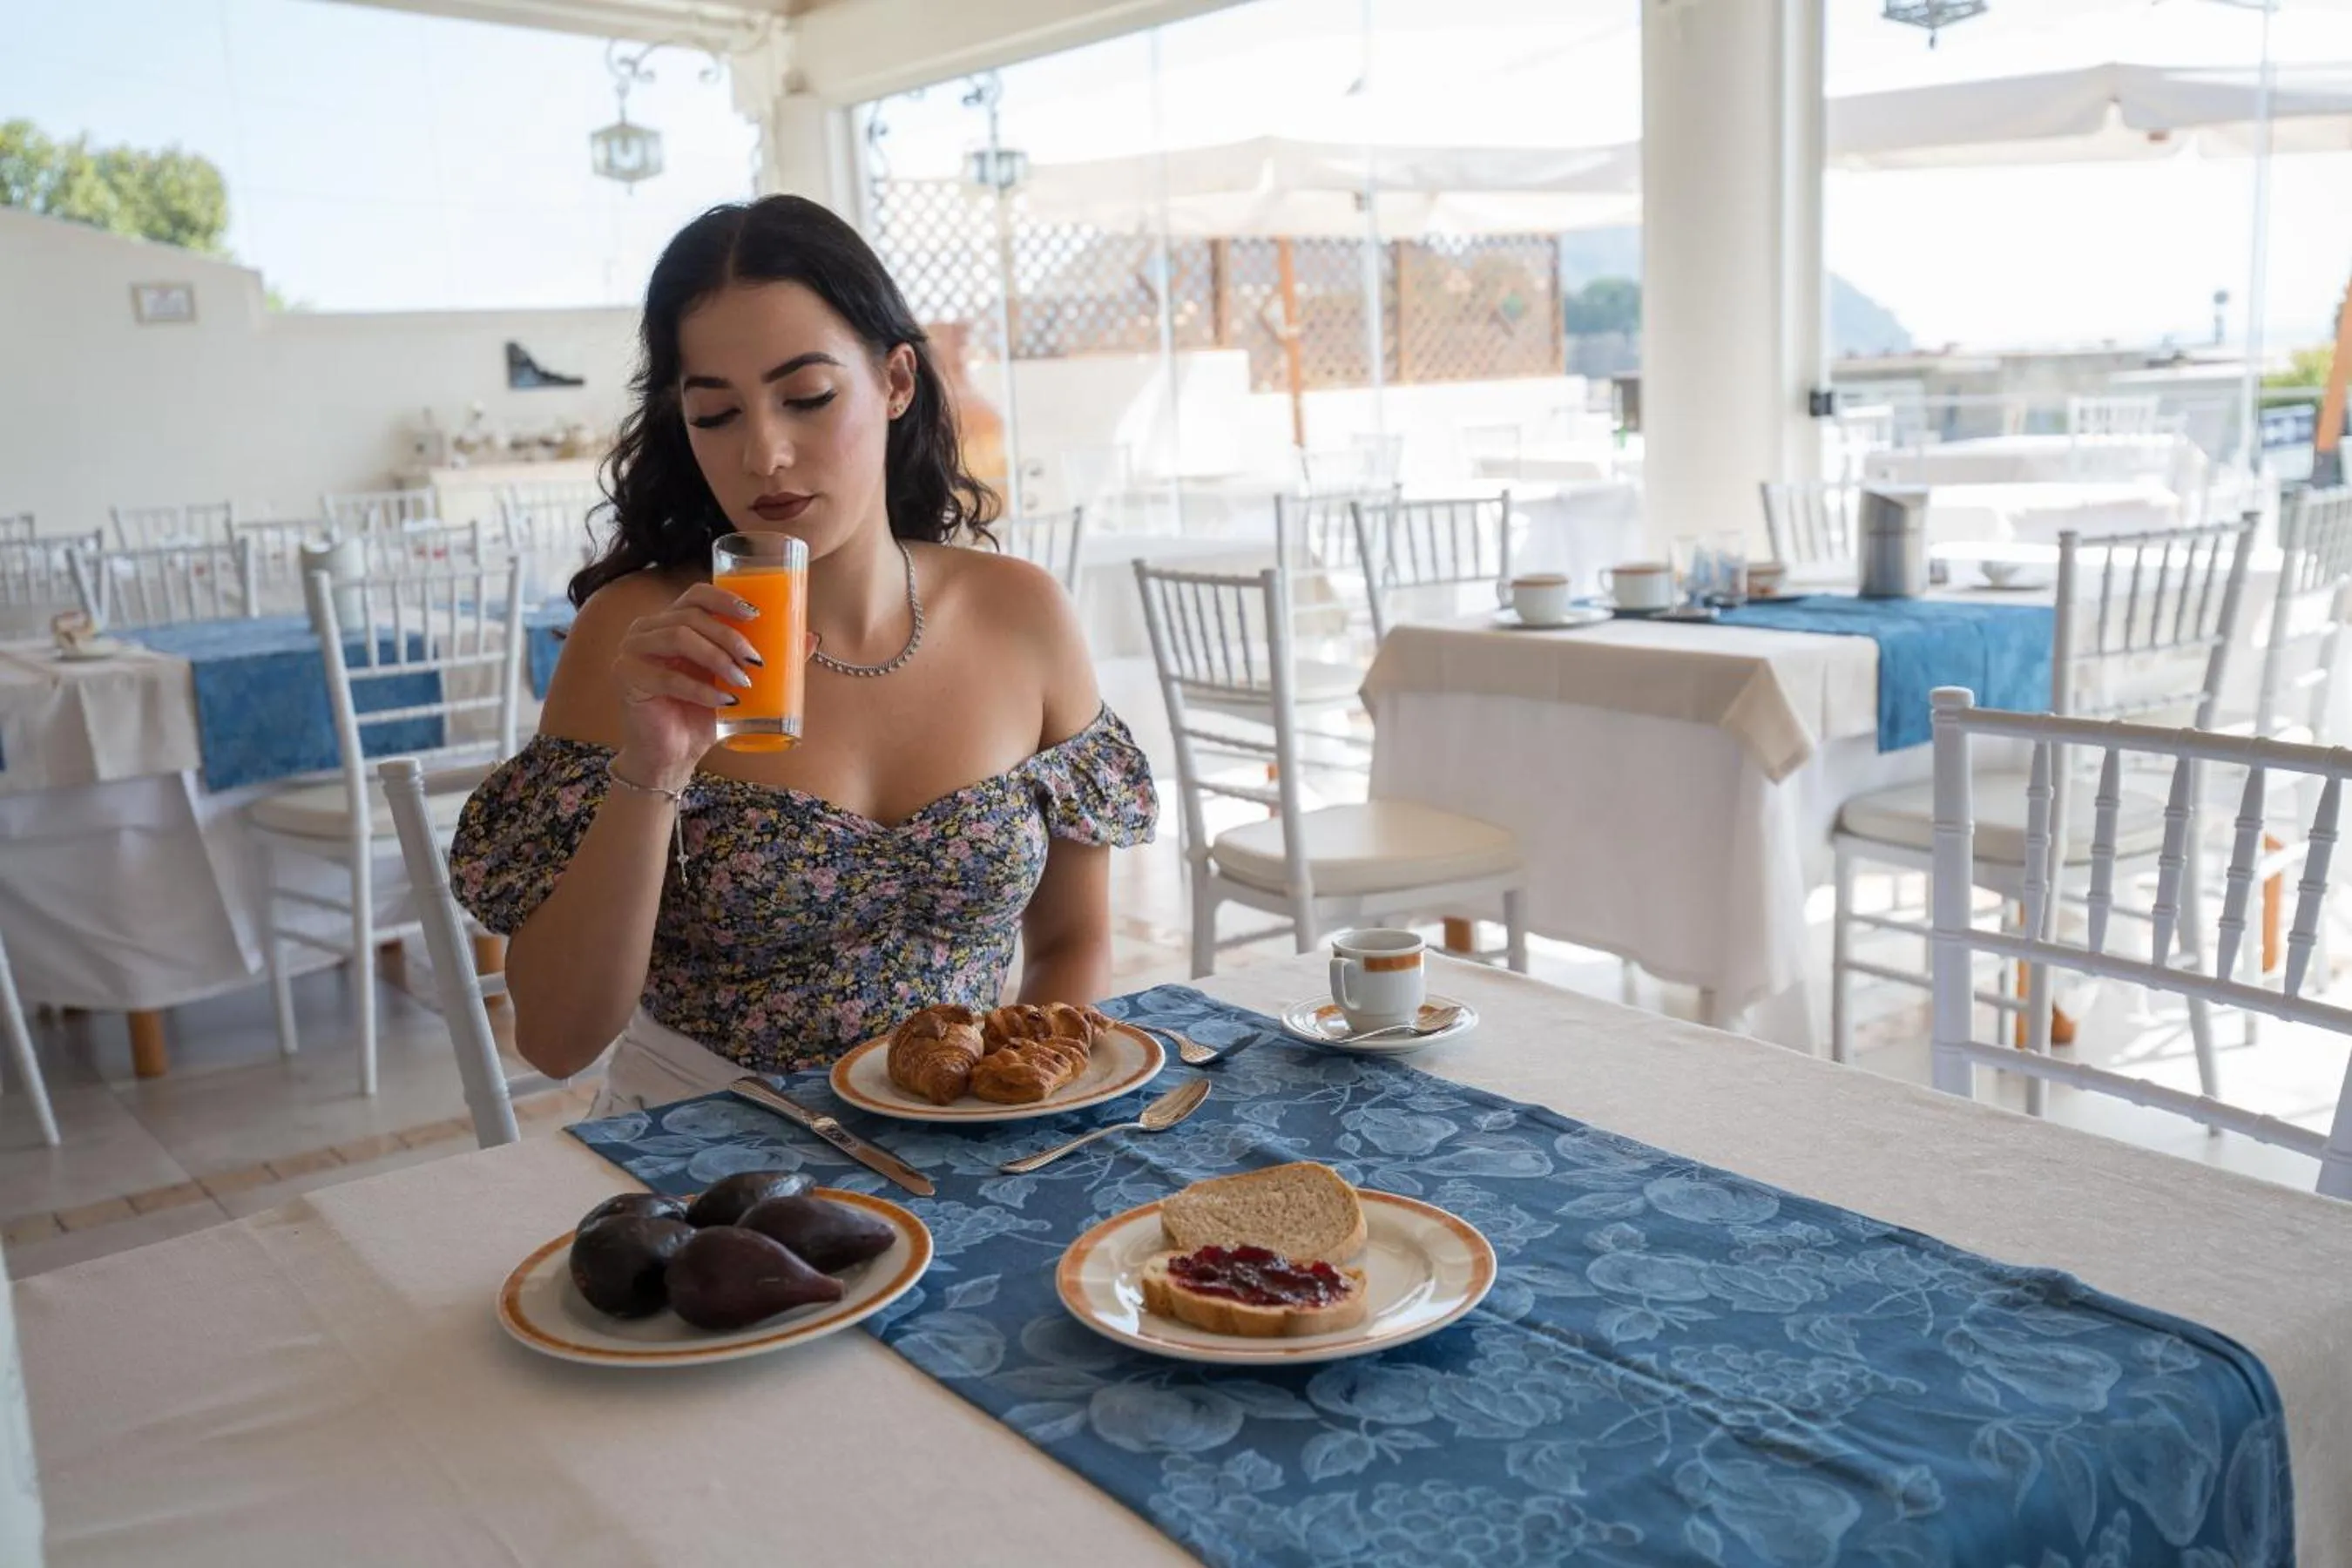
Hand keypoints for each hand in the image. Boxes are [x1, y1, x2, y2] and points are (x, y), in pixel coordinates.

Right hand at [611, 583, 798, 787]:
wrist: (673, 755)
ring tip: (742, 681)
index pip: (696, 594)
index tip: (755, 614)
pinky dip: (700, 689)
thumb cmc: (703, 714)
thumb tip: (811, 638)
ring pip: (679, 637)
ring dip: (716, 657)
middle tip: (756, 660)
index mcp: (672, 621)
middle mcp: (648, 629)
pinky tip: (722, 700)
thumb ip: (767, 658)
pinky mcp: (626, 676)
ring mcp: (632, 650)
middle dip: (729, 636)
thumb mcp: (737, 681)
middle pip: (691, 616)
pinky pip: (667, 676)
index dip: (725, 598)